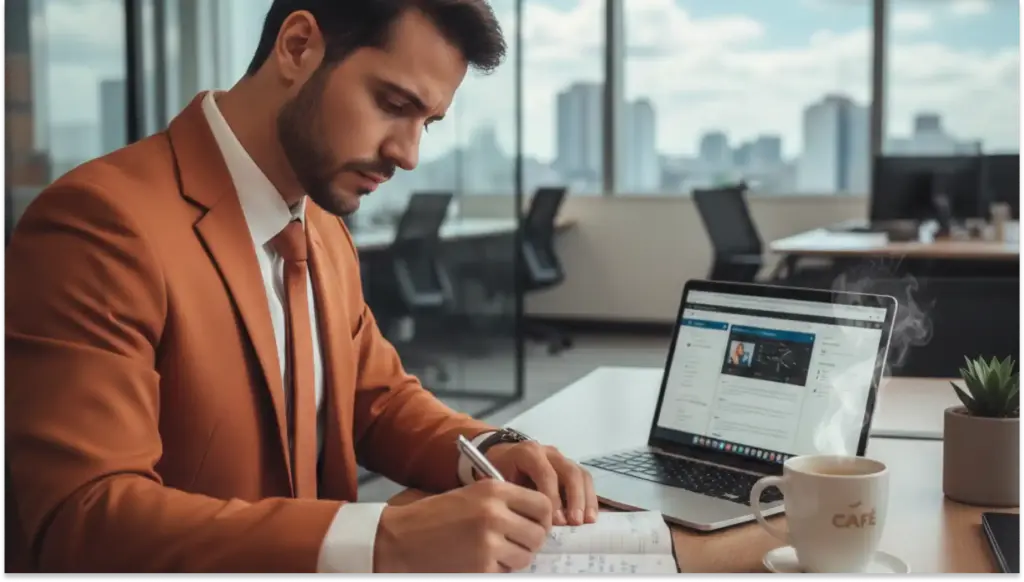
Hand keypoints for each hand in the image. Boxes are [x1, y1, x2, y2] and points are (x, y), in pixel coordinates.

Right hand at [373, 479, 552, 573]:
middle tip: (515, 542)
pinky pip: (506, 572)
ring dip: (514, 558)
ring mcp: (489, 543)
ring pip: (526, 557)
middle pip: (538, 534)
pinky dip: (496, 570)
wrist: (400, 538)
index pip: (543, 505)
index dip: (544, 518)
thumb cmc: (435, 516)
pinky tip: (477, 560)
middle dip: (530, 541)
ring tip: (493, 552)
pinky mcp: (482, 568)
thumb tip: (540, 519)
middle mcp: (495, 514)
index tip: (536, 525)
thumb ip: (505, 502)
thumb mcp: (472, 495)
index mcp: (495, 490)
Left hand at [485, 440, 597, 526]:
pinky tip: (590, 516)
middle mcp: (548, 452)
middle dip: (574, 498)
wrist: (500, 458)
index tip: (554, 520)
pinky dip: (589, 497)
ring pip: (581, 474)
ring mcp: (561, 459)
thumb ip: (513, 497)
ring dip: (586, 499)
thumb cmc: (497, 473)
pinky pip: (585, 479)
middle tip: (574, 522)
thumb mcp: (498, 482)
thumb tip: (529, 520)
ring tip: (586, 521)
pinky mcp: (569, 467)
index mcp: (528, 453)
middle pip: (569, 472)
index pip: (546, 473)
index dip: (552, 497)